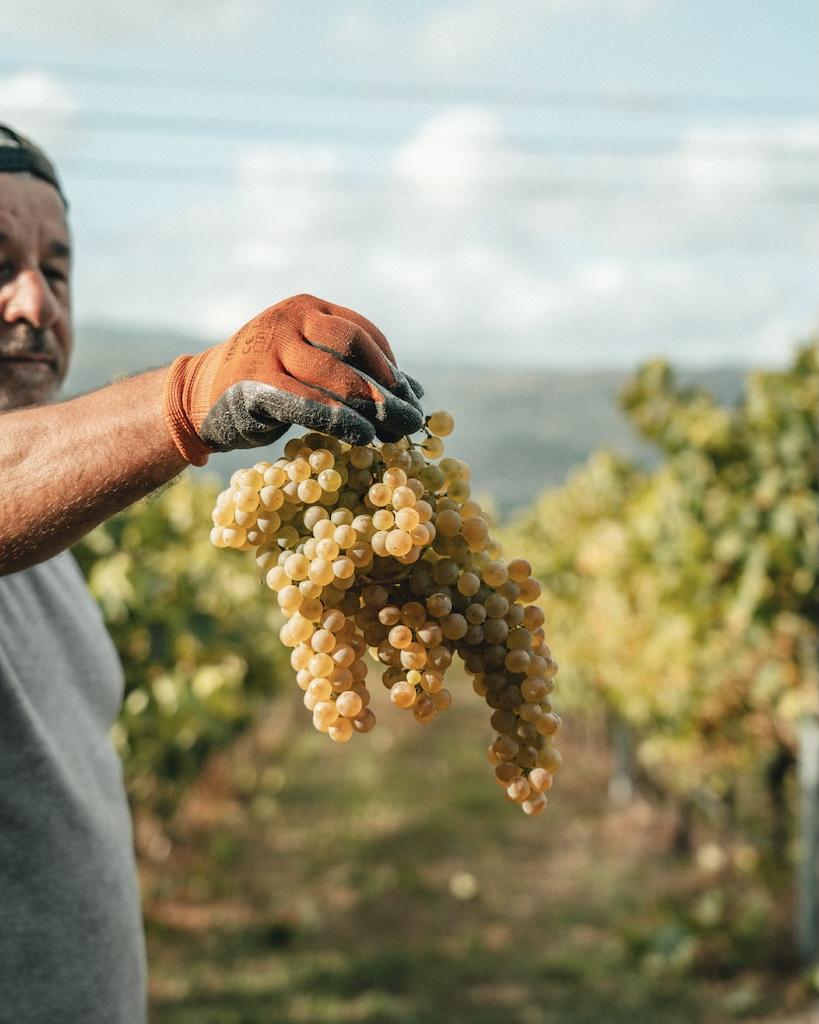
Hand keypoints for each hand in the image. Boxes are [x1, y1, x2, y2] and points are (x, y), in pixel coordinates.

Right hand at [163, 294, 423, 464]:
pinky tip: (362, 436)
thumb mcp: (307, 362)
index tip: (410, 397)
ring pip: (332, 375)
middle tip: (412, 417)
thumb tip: (415, 394)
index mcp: (307, 308)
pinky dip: (338, 419)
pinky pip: (305, 402)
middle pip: (352, 347)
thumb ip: (352, 371)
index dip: (391, 366)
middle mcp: (289, 320)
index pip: (362, 332)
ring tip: (396, 431)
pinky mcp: (255, 383)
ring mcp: (270, 349)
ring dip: (370, 405)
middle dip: (386, 385)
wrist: (200, 394)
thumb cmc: (266, 379)